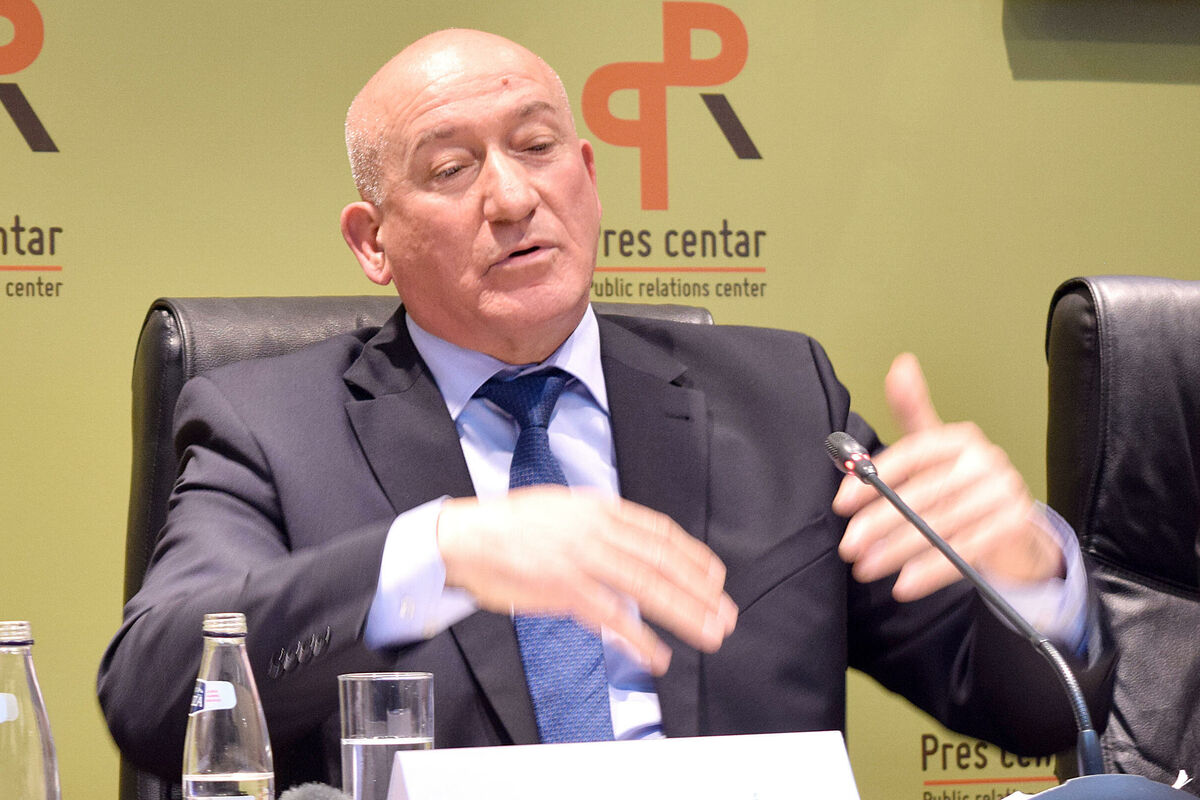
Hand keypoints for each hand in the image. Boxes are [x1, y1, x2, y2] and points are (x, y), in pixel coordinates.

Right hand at [436, 486, 737, 674]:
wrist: (467, 537)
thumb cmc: (511, 526)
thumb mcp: (564, 509)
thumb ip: (600, 526)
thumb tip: (632, 545)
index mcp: (599, 509)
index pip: (660, 532)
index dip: (693, 557)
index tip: (715, 577)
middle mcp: (597, 531)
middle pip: (663, 562)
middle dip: (700, 591)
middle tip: (725, 613)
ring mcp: (582, 560)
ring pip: (647, 588)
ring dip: (684, 613)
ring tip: (708, 633)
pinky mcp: (565, 589)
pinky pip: (612, 617)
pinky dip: (639, 639)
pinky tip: (657, 655)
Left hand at [832, 353, 1063, 600]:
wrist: (1013, 526)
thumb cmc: (959, 484)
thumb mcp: (934, 448)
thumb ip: (911, 412)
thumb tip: (900, 365)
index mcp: (958, 438)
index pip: (910, 455)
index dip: (873, 479)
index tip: (841, 504)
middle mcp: (986, 459)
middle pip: (922, 495)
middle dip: (879, 524)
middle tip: (849, 546)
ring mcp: (1005, 492)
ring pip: (940, 526)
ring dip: (898, 553)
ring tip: (867, 568)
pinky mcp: (1016, 525)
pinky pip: (965, 551)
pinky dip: (931, 571)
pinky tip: (904, 584)